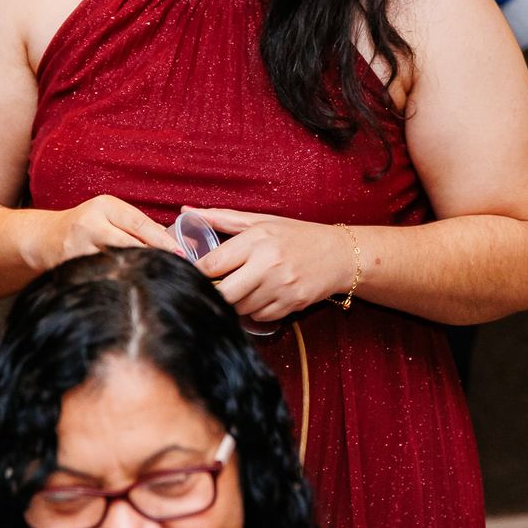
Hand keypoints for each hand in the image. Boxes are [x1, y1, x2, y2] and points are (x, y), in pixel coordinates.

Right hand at [30, 195, 180, 268]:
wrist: (45, 237)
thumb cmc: (86, 225)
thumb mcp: (109, 215)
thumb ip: (136, 224)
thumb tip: (169, 239)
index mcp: (105, 206)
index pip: (140, 224)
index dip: (162, 240)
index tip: (181, 253)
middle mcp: (91, 223)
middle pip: (129, 243)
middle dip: (153, 256)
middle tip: (174, 267)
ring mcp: (78, 246)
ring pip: (116, 261)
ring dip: (136, 270)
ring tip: (155, 278)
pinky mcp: (71, 265)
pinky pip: (101, 274)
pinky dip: (117, 279)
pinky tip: (130, 285)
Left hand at [192, 209, 352, 323]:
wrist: (340, 255)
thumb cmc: (298, 236)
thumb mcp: (263, 222)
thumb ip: (223, 219)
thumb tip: (187, 211)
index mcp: (258, 240)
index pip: (212, 264)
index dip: (198, 272)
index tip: (195, 273)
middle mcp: (269, 264)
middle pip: (223, 293)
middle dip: (216, 292)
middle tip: (217, 286)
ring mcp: (281, 287)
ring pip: (239, 308)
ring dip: (236, 301)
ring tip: (245, 287)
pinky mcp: (291, 304)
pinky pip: (258, 316)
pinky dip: (254, 310)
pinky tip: (262, 295)